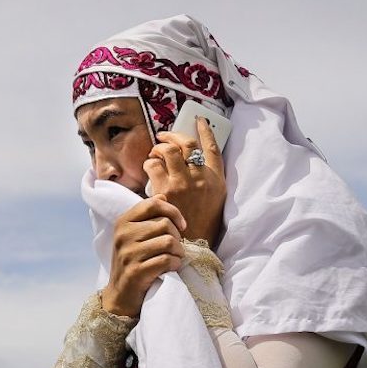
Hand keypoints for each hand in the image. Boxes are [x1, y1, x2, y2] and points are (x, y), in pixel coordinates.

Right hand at [101, 194, 186, 316]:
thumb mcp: (135, 235)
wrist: (121, 294)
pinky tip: (171, 267)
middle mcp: (123, 235)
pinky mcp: (136, 271)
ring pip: (168, 241)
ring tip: (175, 257)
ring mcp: (128, 253)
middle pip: (165, 224)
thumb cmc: (133, 261)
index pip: (153, 204)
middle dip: (177, 237)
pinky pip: (166, 260)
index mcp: (123, 222)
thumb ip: (148, 216)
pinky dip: (175, 264)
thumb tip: (163, 195)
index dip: (173, 211)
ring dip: (178, 251)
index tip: (181, 225)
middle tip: (176, 248)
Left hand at [144, 117, 225, 244]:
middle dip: (174, 135)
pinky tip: (149, 167)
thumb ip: (208, 180)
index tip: (199, 120)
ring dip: (159, 147)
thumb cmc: (204, 226)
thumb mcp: (216, 200)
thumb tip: (193, 162)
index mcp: (217, 180)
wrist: (193, 248)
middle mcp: (202, 178)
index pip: (212, 147)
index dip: (206, 130)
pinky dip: (149, 163)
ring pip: (169, 150)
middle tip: (165, 136)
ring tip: (155, 152)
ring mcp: (184, 182)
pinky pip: (153, 165)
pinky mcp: (166, 189)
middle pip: (188, 143)